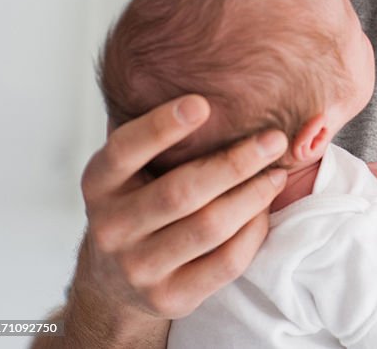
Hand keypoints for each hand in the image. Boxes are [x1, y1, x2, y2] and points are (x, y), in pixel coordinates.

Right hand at [75, 95, 288, 324]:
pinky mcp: (169, 297)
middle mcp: (111, 226)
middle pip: (181, 191)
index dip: (163, 126)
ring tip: (277, 172)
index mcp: (100, 184)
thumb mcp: (132, 169)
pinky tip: (263, 209)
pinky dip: (252, 232)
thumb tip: (223, 80)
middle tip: (273, 139)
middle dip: (235, 162)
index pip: (126, 149)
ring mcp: (138, 267)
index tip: (202, 102)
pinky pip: (225, 262)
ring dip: (252, 196)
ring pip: (208, 227)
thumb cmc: (140, 202)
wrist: (116, 279)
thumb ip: (161, 136)